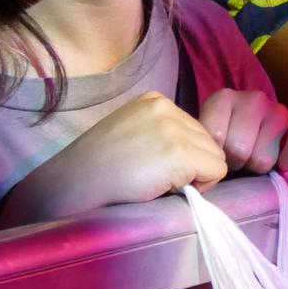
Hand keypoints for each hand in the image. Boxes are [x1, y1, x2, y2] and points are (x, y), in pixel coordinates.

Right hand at [1, 91, 230, 223]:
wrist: (72, 186)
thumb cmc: (97, 170)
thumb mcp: (132, 134)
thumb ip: (163, 134)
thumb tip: (197, 154)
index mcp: (154, 100)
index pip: (195, 129)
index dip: (182, 155)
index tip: (152, 168)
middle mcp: (166, 107)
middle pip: (209, 141)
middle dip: (192, 165)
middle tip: (155, 180)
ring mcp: (173, 128)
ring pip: (215, 156)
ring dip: (194, 176)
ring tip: (157, 183)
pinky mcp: (179, 153)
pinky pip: (215, 171)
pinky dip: (199, 186)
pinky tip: (164, 188)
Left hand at [199, 88, 287, 174]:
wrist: (256, 144)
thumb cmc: (227, 145)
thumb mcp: (206, 143)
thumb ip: (202, 147)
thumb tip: (196, 169)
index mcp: (223, 99)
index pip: (215, 135)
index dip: (215, 156)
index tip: (217, 159)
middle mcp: (253, 98)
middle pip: (239, 149)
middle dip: (237, 164)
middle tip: (239, 163)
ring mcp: (278, 109)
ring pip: (264, 155)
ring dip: (260, 166)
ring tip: (257, 163)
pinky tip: (283, 164)